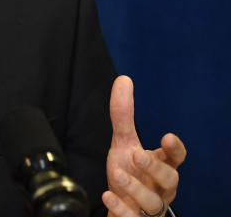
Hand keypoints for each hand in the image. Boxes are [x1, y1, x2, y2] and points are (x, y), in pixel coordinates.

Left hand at [103, 75, 185, 215]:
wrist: (124, 208)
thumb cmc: (130, 173)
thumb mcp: (124, 143)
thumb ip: (123, 115)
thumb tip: (124, 80)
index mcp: (162, 166)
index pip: (176, 158)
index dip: (175, 149)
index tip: (167, 137)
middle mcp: (160, 187)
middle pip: (169, 180)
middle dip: (156, 168)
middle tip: (139, 156)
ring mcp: (149, 206)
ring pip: (152, 202)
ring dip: (135, 188)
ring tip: (118, 174)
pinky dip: (120, 208)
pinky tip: (107, 195)